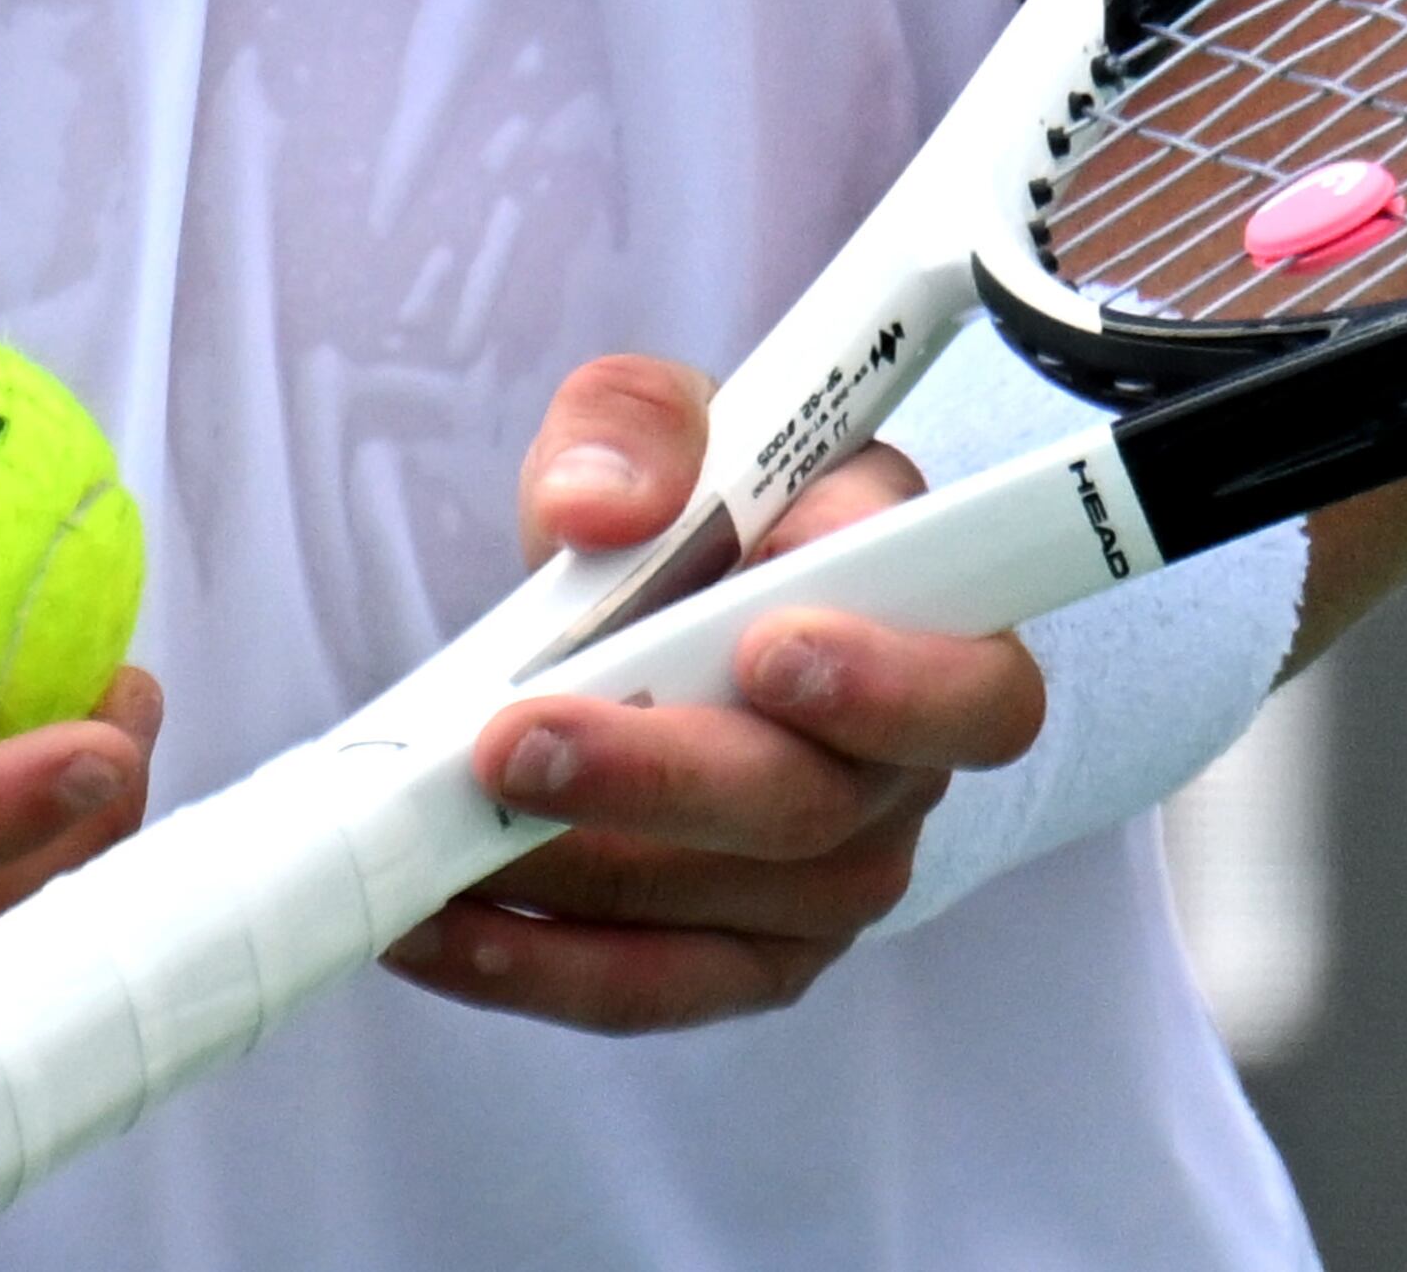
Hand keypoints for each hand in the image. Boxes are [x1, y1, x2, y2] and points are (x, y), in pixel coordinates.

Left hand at [384, 357, 1043, 1033]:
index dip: (887, 683)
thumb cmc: (686, 505)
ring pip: (723, 904)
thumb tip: (600, 507)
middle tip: (516, 743)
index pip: (971, 685)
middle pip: (815, 809)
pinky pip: (655, 984)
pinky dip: (537, 964)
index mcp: (921, 621)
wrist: (650, 600)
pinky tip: (435, 928)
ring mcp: (831, 871)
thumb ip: (635, 429)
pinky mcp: (749, 951)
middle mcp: (899, 765)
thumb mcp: (659, 421)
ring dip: (570, 873)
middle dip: (656, 777)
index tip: (769, 649)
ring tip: (439, 829)